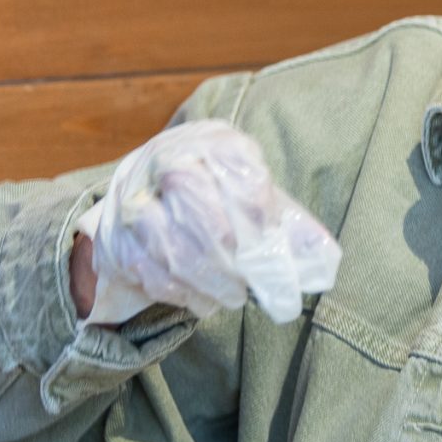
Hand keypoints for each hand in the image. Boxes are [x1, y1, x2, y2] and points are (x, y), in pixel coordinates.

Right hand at [72, 120, 341, 326]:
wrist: (142, 196)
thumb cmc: (214, 196)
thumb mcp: (253, 194)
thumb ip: (289, 224)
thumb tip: (324, 260)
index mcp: (210, 140)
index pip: (235, 168)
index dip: (259, 212)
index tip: (274, 246)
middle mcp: (165, 159)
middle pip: (194, 200)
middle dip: (231, 252)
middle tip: (252, 283)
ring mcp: (134, 198)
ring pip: (170, 244)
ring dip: (210, 280)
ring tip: (234, 295)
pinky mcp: (117, 239)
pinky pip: (151, 272)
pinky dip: (184, 294)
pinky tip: (205, 301)